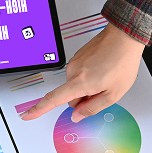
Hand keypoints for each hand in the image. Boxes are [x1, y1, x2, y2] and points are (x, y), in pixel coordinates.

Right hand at [20, 23, 144, 123]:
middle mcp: (73, 71)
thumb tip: (77, 116)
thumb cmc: (122, 62)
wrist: (124, 36)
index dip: (39, 109)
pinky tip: (103, 70)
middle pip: (70, 96)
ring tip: (106, 78)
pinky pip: (79, 75)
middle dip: (83, 99)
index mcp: (80, 82)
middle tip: (102, 92)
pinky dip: (89, 77)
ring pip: (76, 85)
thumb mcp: (113, 94)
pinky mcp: (78, 56)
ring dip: (88, 87)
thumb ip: (93, 108)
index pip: (53, 100)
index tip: (27, 115)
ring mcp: (75, 62)